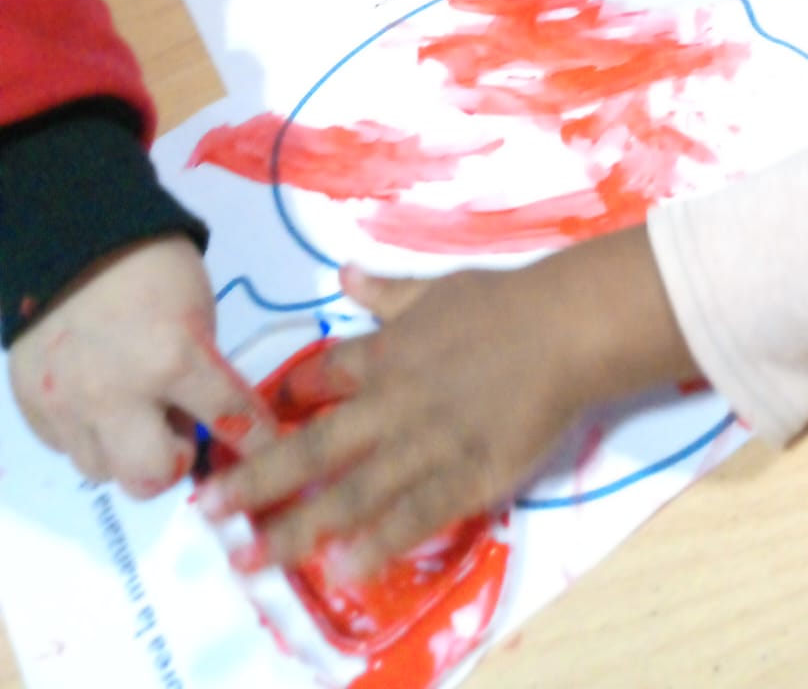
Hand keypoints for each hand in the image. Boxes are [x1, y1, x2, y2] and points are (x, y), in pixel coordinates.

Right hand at [8, 237, 274, 497]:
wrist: (76, 238)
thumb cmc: (154, 268)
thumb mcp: (198, 314)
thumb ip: (202, 374)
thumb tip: (206, 424)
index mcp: (173, 358)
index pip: (229, 420)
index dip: (255, 441)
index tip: (262, 451)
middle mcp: (117, 395)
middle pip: (151, 478)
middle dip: (172, 460)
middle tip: (177, 429)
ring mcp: (68, 405)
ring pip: (104, 471)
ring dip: (126, 450)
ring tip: (131, 409)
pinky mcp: (32, 406)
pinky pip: (66, 448)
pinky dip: (87, 433)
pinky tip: (95, 398)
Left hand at [197, 229, 698, 577]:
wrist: (563, 326)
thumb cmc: (503, 303)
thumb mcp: (435, 287)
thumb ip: (386, 292)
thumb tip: (344, 273)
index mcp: (384, 355)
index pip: (316, 382)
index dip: (275, 410)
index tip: (238, 433)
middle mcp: (391, 404)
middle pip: (313, 447)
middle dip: (258, 482)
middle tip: (209, 512)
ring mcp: (425, 445)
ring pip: (353, 491)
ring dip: (301, 527)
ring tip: (257, 558)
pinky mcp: (466, 476)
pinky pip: (415, 515)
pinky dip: (379, 542)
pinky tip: (345, 568)